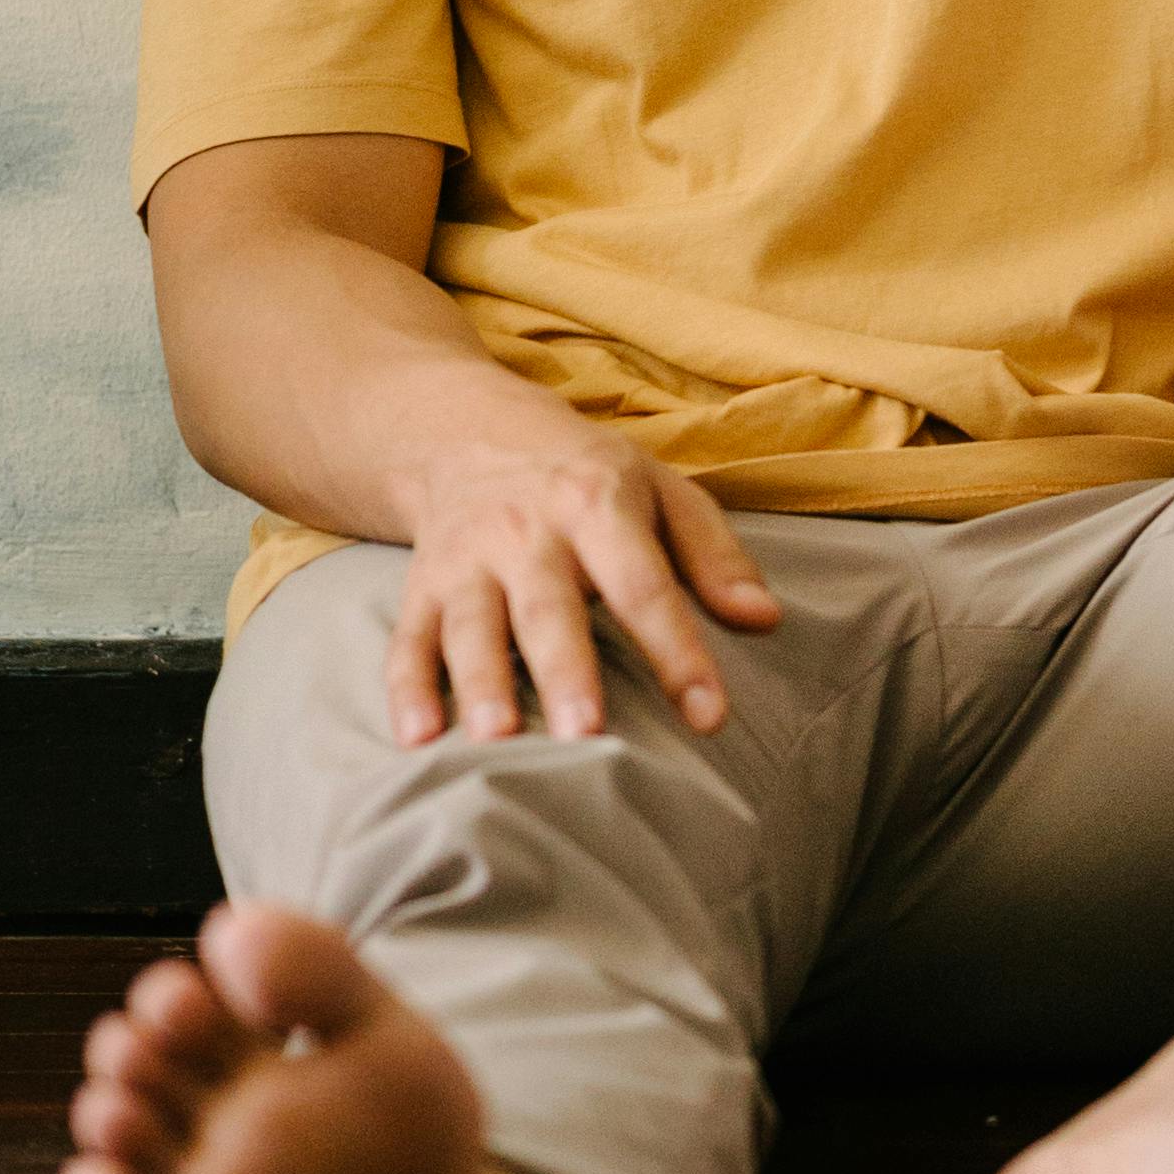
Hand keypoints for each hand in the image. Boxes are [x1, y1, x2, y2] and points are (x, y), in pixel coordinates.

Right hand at [384, 422, 785, 746]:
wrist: (473, 432)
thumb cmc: (590, 476)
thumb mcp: (663, 492)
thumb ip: (715, 556)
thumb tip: (766, 620)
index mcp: (598, 503)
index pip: (644, 584)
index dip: (678, 650)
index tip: (709, 715)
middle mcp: (527, 532)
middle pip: (549, 608)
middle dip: (566, 670)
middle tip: (586, 733)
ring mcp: (467, 561)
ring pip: (471, 627)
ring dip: (482, 684)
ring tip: (496, 741)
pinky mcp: (421, 588)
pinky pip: (408, 640)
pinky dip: (407, 690)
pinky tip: (418, 739)